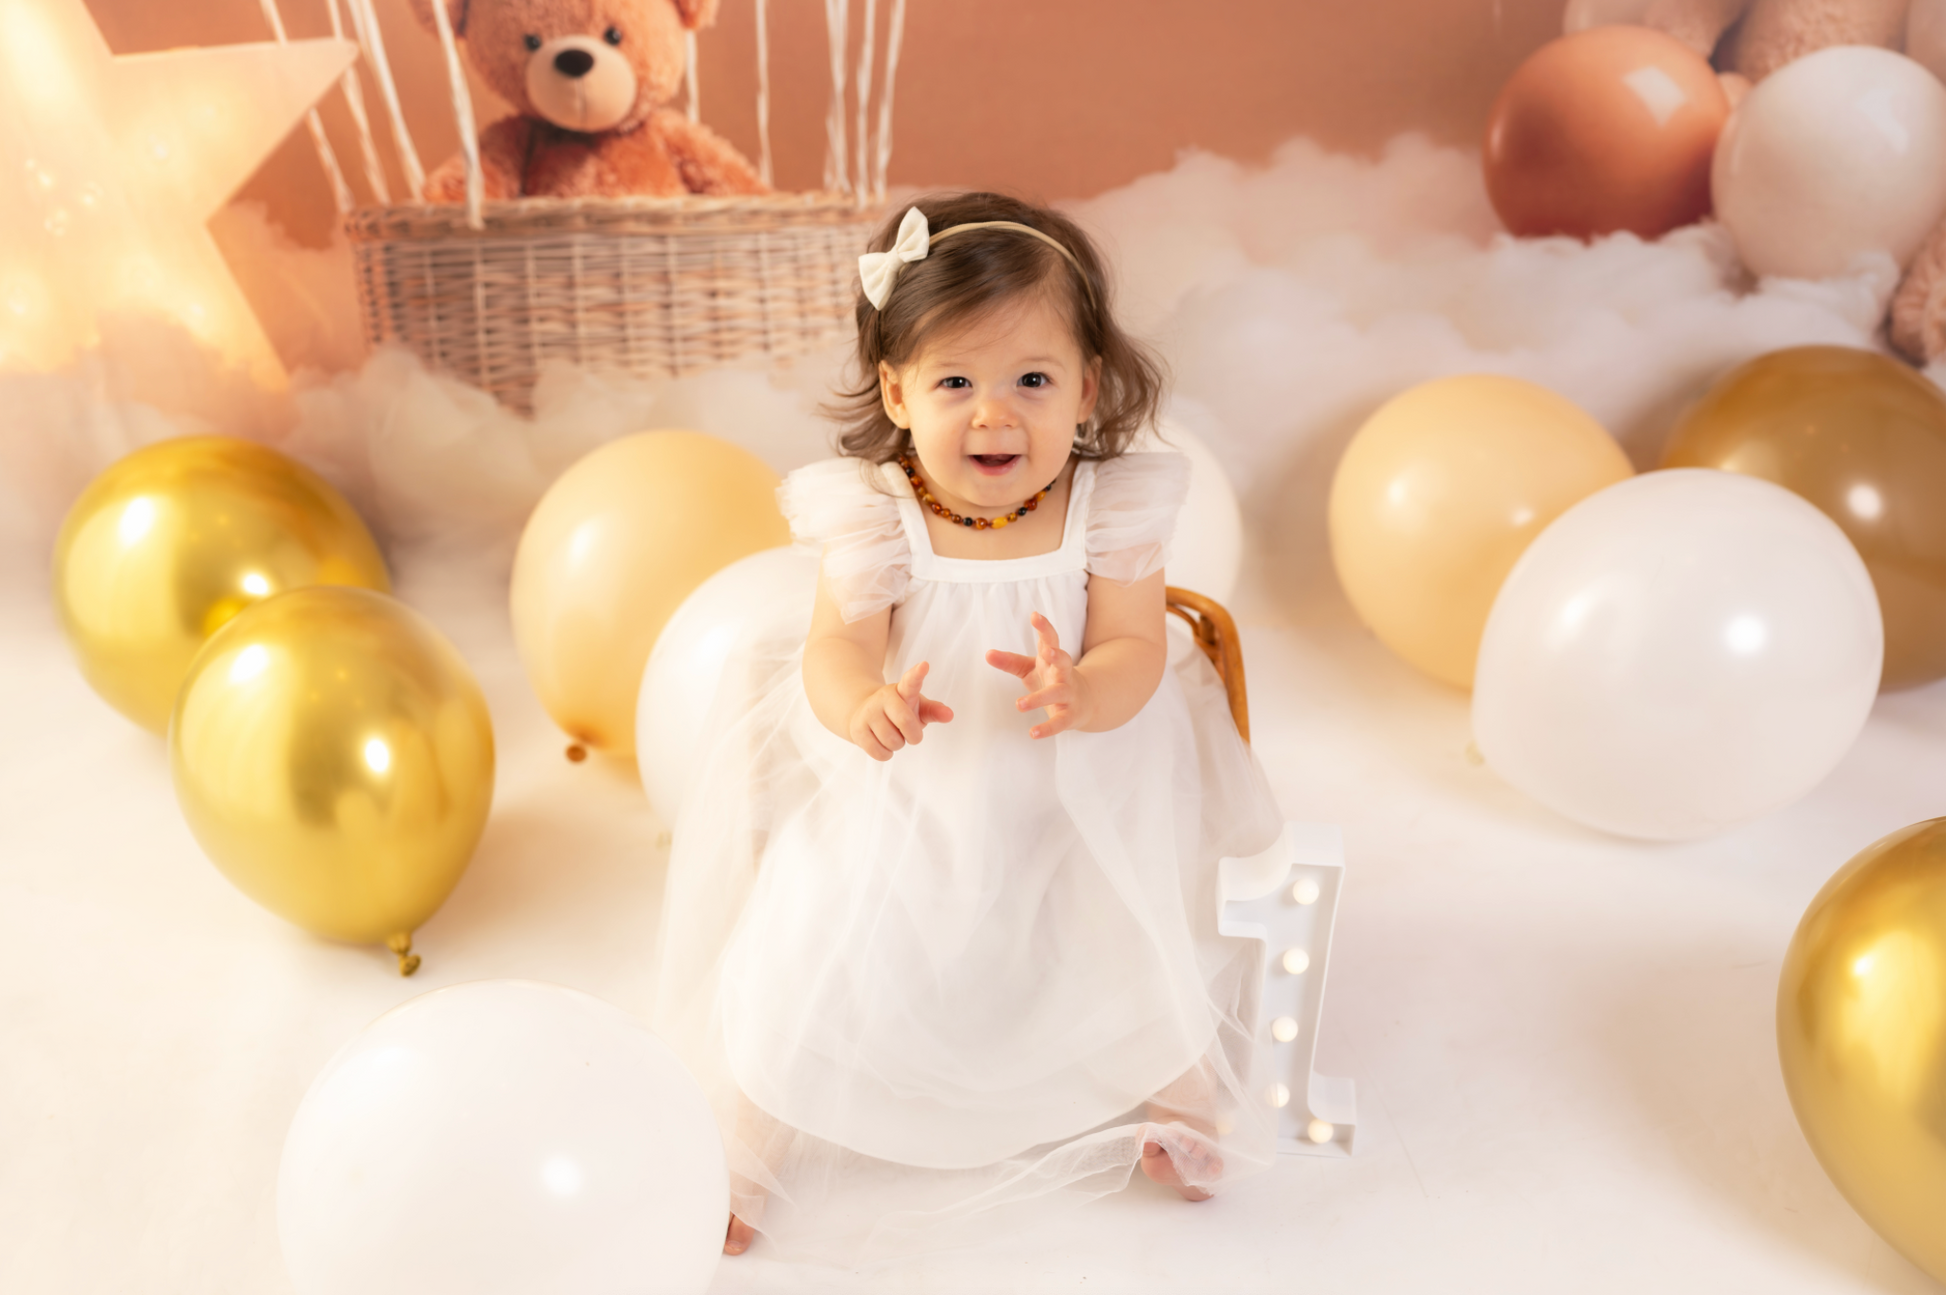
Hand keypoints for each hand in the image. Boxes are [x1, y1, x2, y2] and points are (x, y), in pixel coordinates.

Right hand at [847, 661, 952, 760]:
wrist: (863, 713)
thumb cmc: (898, 711)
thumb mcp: (917, 707)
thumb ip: (933, 710)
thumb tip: (949, 715)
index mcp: (902, 690)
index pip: (910, 681)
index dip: (917, 674)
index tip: (924, 666)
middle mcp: (883, 698)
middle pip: (905, 722)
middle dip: (913, 735)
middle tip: (911, 734)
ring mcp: (868, 713)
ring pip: (892, 742)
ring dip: (898, 745)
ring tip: (892, 734)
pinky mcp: (857, 730)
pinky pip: (880, 753)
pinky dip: (886, 753)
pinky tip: (882, 743)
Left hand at [986, 612, 1089, 738]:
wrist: (1085, 702)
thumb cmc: (1053, 680)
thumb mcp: (1031, 668)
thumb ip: (1010, 662)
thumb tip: (987, 654)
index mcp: (1052, 659)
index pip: (1051, 639)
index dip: (1044, 628)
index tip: (1035, 616)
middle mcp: (1063, 674)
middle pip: (1063, 660)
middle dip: (1056, 655)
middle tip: (1047, 651)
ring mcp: (1068, 694)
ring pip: (1057, 693)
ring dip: (1039, 698)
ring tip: (1018, 705)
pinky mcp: (1070, 715)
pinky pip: (1060, 722)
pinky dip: (1047, 728)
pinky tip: (1033, 733)